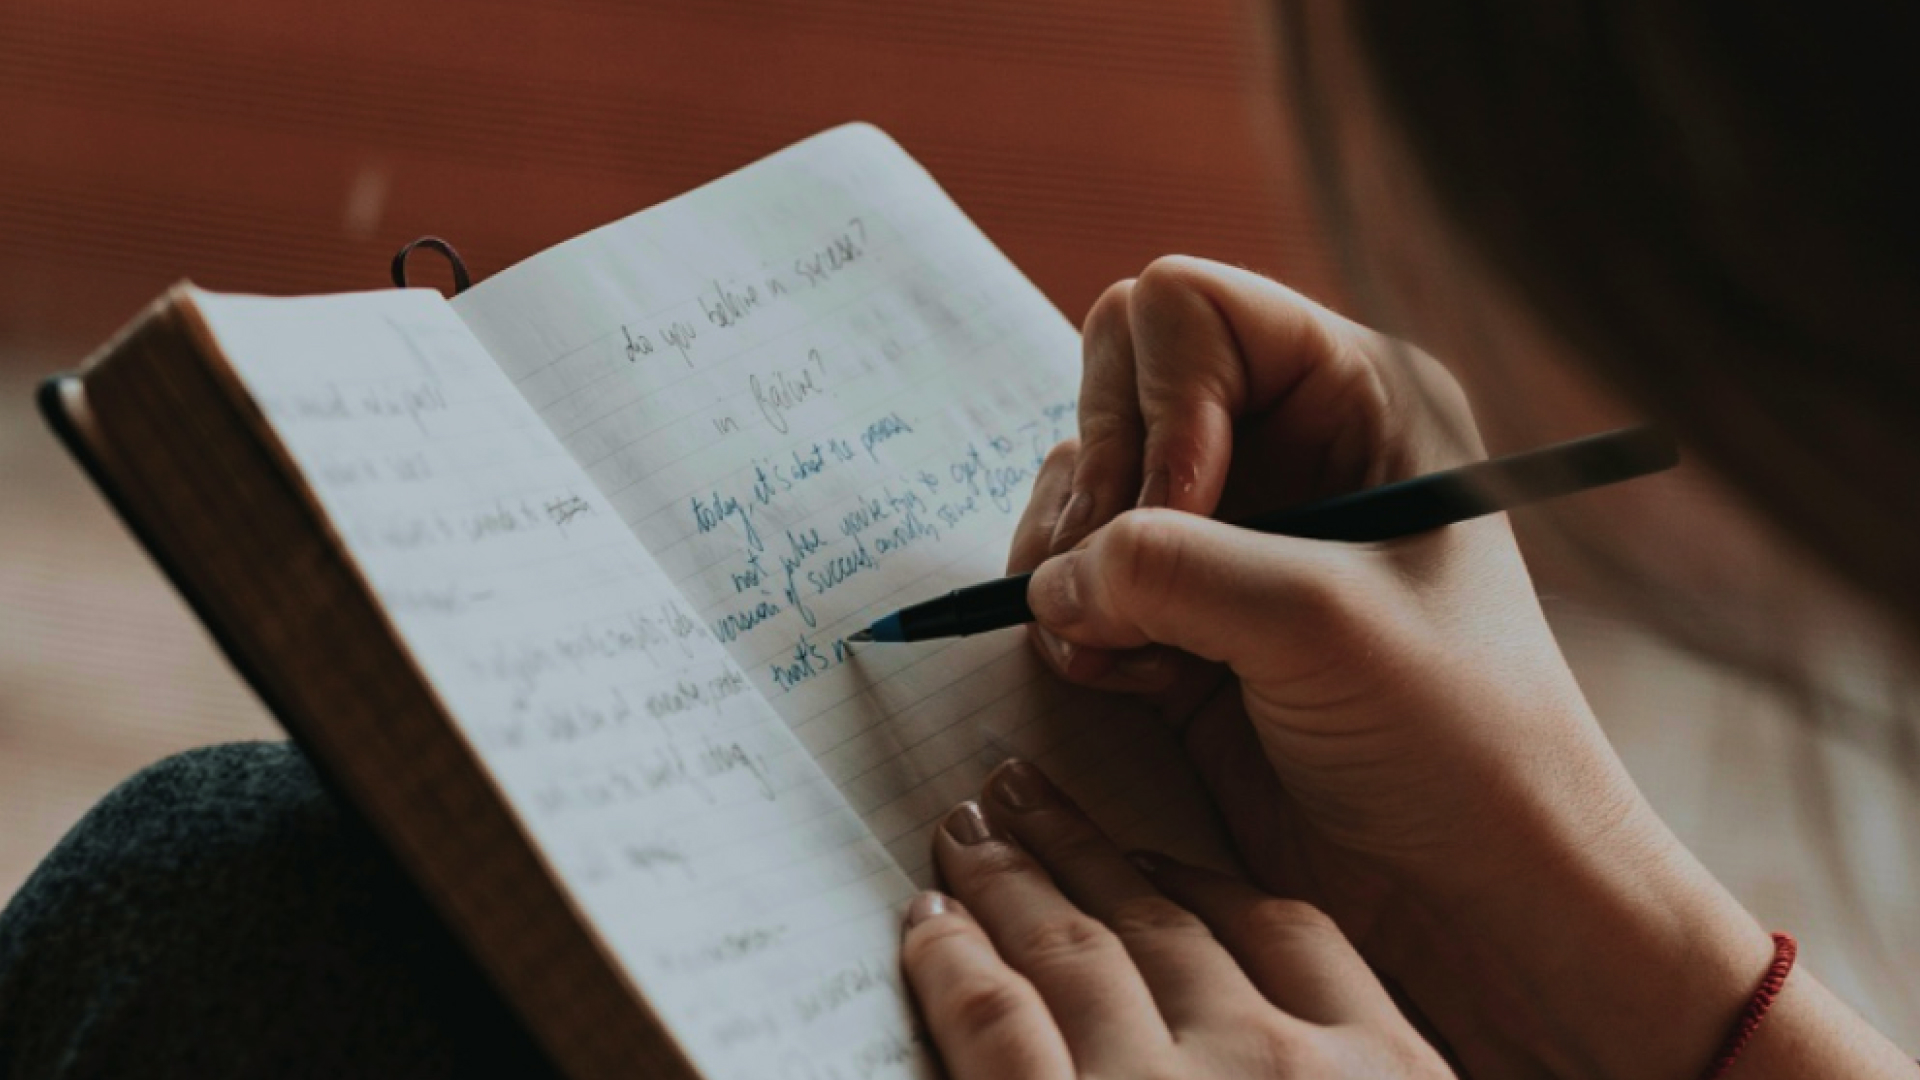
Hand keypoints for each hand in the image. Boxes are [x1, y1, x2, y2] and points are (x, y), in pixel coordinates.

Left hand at [901, 761, 1454, 1079]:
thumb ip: (1352, 1074)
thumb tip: (1285, 1029)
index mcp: (1388, 1072)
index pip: (1289, 935)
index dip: (1207, 878)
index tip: (1154, 846)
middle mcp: (1283, 1068)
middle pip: (1170, 924)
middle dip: (1085, 849)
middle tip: (1022, 791)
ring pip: (1076, 951)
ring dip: (1014, 880)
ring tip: (972, 832)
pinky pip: (995, 1018)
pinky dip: (954, 962)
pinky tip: (931, 925)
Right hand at [1007, 257, 1776, 1077]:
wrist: (1472, 885)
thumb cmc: (1455, 736)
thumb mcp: (1318, 623)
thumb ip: (1171, 565)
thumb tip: (1051, 577)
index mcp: (1355, 393)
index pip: (1188, 309)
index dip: (1159, 400)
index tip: (1183, 508)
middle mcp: (1284, 442)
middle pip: (1111, 381)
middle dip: (1098, 482)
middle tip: (1116, 582)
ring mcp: (1226, 528)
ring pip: (1080, 483)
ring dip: (1074, 564)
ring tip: (1125, 649)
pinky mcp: (1180, 612)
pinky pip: (1074, 574)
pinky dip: (1074, 624)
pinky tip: (1130, 681)